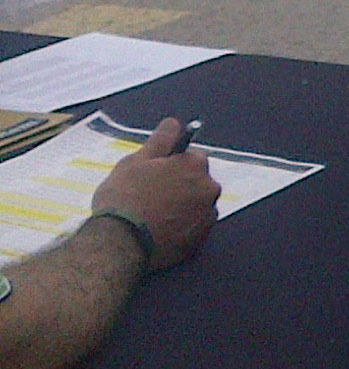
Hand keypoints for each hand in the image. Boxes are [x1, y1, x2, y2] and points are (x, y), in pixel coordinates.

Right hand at [93, 117, 218, 270]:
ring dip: (181, 207)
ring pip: (195, 204)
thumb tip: (173, 123)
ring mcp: (207, 216)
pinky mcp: (201, 240)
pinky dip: (181, 227)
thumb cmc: (124, 200)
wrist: (118, 245)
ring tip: (151, 216)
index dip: (171, 165)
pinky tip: (159, 231)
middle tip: (149, 197)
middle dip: (178, 185)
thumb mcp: (135, 162)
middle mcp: (209, 188)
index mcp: (195, 165)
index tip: (154, 176)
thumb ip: (160, 140)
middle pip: (196, 181)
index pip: (191, 157)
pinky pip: (193, 227)